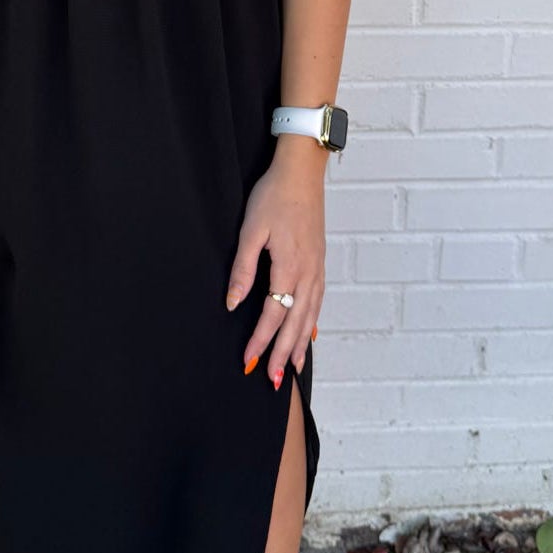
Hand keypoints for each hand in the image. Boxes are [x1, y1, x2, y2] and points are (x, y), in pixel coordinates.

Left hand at [224, 143, 325, 387]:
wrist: (302, 172)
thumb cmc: (273, 196)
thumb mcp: (251, 229)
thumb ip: (243, 269)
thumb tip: (232, 303)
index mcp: (289, 267)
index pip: (273, 314)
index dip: (261, 340)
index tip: (249, 360)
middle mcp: (308, 274)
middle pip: (295, 323)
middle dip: (284, 354)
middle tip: (274, 381)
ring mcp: (317, 269)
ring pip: (309, 316)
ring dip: (300, 344)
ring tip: (293, 368)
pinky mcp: (320, 262)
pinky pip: (317, 302)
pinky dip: (312, 323)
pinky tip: (308, 334)